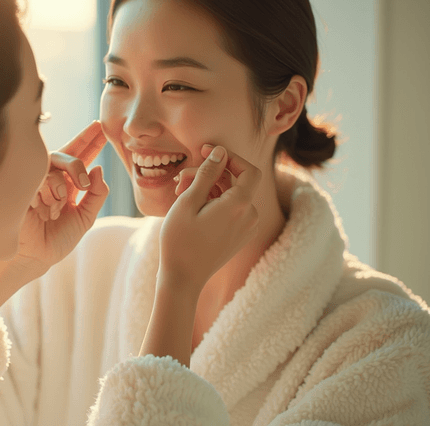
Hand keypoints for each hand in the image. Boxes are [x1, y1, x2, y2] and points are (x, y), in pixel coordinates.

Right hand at [12, 120, 108, 274]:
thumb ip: (97, 194)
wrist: (35, 258)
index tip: (100, 126)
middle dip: (77, 165)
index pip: (80, 156)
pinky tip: (40, 212)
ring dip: (59, 191)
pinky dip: (45, 197)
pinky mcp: (21, 186)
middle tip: (83, 185)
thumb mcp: (85, 218)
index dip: (90, 140)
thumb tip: (99, 169)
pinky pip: (38, 179)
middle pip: (66, 154)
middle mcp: (51, 178)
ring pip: (53, 168)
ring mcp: (35, 181)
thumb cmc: (57, 239)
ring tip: (54, 211)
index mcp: (67, 183)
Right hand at [158, 145, 260, 291]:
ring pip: (232, 195)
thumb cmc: (180, 240)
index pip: (248, 169)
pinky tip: (193, 208)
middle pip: (236, 182)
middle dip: (210, 175)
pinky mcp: (240, 235)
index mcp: (239, 205)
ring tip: (182, 195)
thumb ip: (207, 174)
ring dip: (209, 189)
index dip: (229, 157)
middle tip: (180, 179)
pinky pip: (233, 209)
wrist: (183, 278)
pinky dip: (215, 203)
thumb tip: (220, 152)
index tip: (206, 152)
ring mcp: (247, 227)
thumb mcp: (188, 201)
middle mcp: (250, 216)